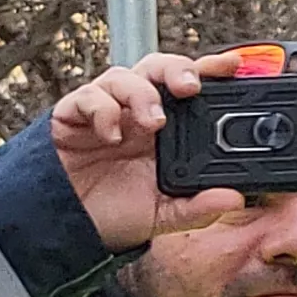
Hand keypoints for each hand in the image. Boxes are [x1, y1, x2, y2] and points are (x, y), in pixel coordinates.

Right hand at [51, 51, 250, 250]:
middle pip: (158, 68)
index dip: (209, 71)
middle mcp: (134, 114)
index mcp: (163, 131)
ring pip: (124, 76)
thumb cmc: (109, 214)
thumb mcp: (161, 216)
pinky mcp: (71, 117)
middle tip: (189, 88)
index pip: (189, 88)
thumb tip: (233, 198)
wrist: (63, 228)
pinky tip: (111, 135)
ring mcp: (103, 113)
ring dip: (141, 93)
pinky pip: (87, 96)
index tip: (231, 68)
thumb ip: (196, 208)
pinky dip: (102, 109)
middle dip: (176, 69)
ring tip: (152, 122)